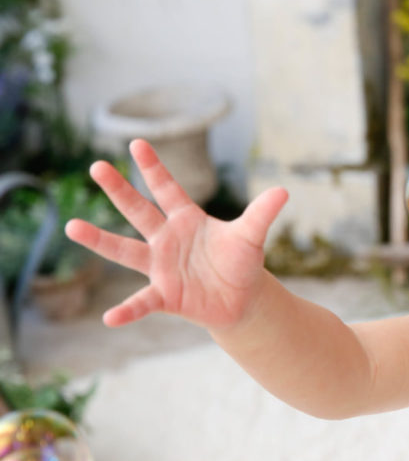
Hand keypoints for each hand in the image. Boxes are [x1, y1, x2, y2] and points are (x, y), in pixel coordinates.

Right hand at [65, 139, 287, 328]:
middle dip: (119, 189)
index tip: (137, 142)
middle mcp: (167, 239)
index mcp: (187, 219)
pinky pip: (142, 302)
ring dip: (99, 240)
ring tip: (72, 226)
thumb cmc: (241, 262)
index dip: (154, 167)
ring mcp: (161, 266)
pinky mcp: (165, 295)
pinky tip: (110, 317)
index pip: (168, 189)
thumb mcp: (251, 236)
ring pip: (125, 250)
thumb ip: (262, 214)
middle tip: (96, 166)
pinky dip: (127, 310)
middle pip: (139, 210)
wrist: (241, 299)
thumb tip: (284, 190)